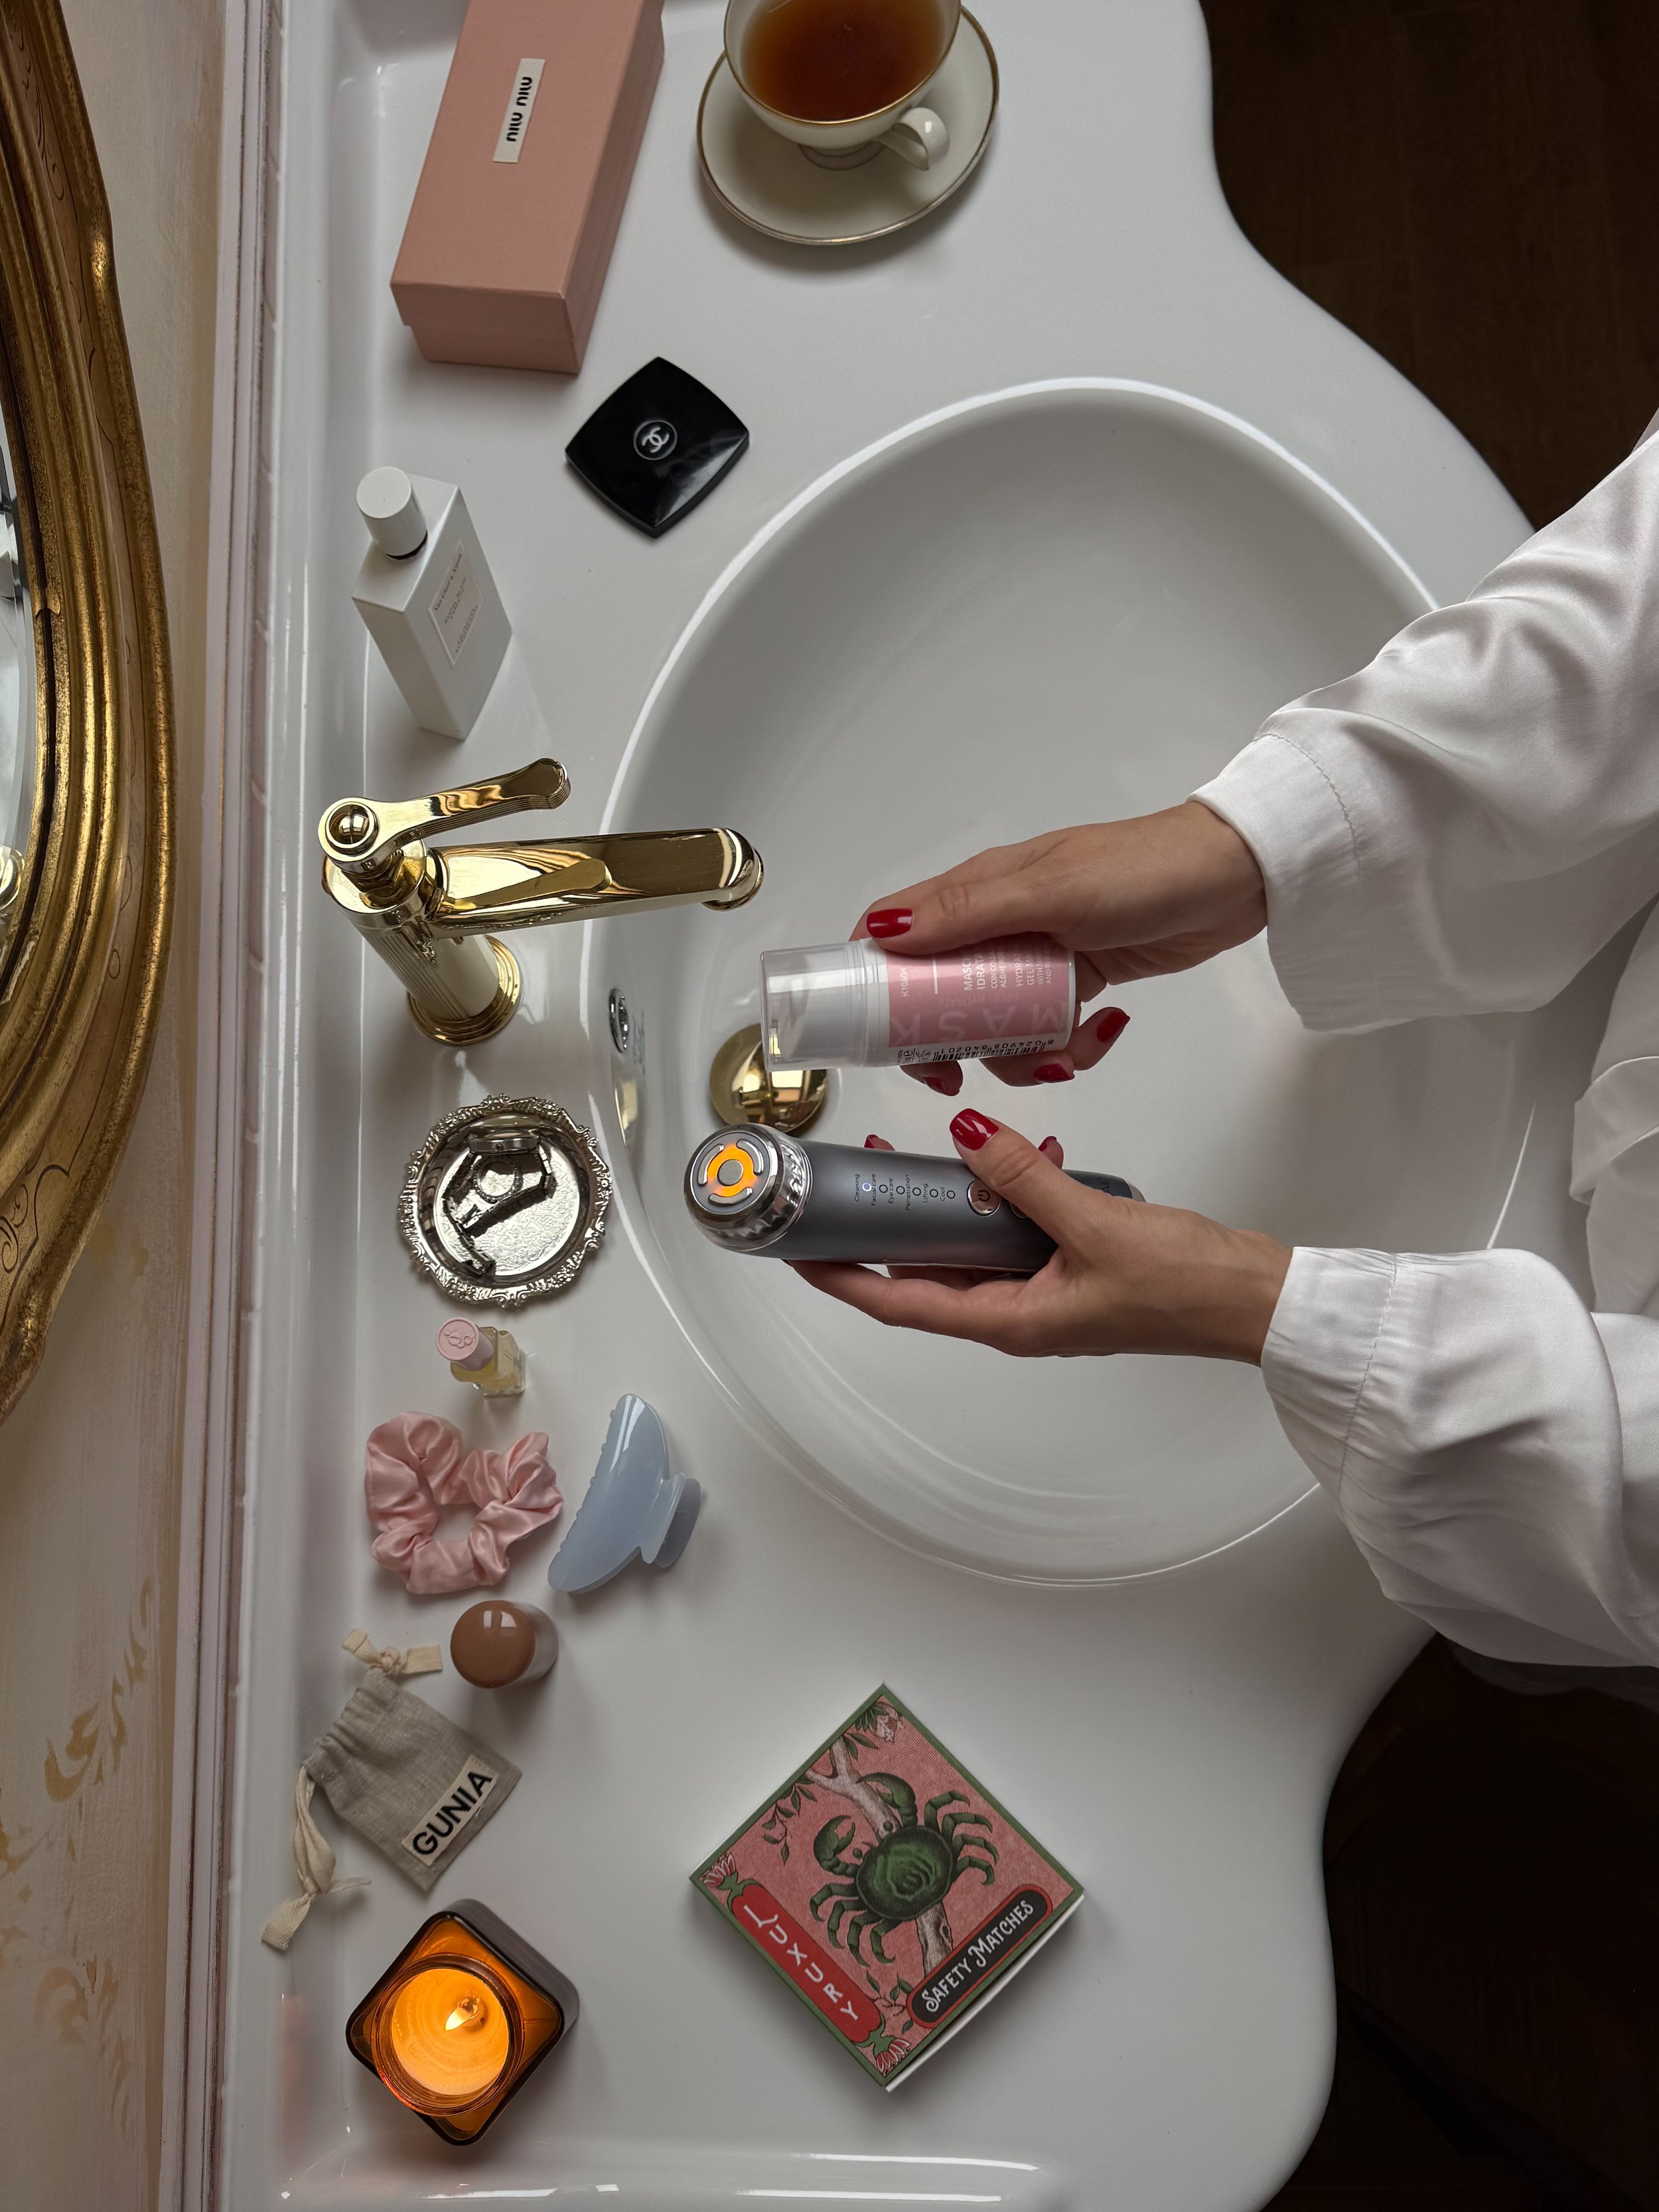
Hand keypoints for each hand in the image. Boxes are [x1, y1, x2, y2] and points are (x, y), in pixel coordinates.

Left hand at [795, 1113, 1289, 1362]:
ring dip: (947, 1205)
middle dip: (888, 1225)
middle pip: (926, 1272)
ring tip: (925, 1152)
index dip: (843, 1278)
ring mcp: (1045, 1293)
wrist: (1253, 1297)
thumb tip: (965, 1139)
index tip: (797, 1250)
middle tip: (854, 1175)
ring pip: (971, 1249)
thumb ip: (1023, 1179)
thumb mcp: (1092, 1220)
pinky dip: (1004, 1198)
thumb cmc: (1183, 1282)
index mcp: (1009, 1319)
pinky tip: (1017, 1157)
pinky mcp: (1072, 1269)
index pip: (899, 1302)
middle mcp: (1017, 1313)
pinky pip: (1015, 1234)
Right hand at [855, 801, 1265, 1093]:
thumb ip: (967, 914)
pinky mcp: (1076, 979)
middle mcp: (996, 921)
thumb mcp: (1048, 892)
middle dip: (945, 1043)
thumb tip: (881, 932)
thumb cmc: (1139, 873)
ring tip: (1061, 1060)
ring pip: (995, 1023)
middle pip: (936, 995)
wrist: (1232, 879)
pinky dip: (1069, 1045)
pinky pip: (1048, 1027)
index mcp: (976, 890)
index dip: (874, 986)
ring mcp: (1037, 954)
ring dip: (1019, 1055)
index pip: (895, 934)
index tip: (882, 1038)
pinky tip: (1104, 1030)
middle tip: (960, 1077)